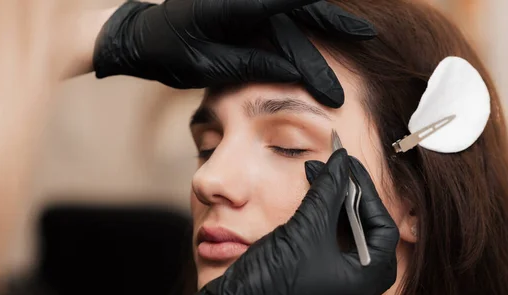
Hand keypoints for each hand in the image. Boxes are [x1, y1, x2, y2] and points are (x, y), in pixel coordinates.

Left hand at [92, 0, 374, 106]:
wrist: (145, 38)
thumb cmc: (169, 51)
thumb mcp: (209, 64)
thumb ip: (251, 64)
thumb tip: (292, 71)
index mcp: (231, 6)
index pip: (282, 1)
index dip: (321, 11)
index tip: (354, 22)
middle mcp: (242, 2)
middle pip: (297, 8)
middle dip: (332, 23)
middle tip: (366, 36)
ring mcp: (245, 6)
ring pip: (292, 17)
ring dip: (321, 32)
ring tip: (352, 44)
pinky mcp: (245, 14)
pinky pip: (280, 21)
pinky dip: (304, 32)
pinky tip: (325, 43)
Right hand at [167, 150, 398, 294]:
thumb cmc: (276, 275)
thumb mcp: (306, 227)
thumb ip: (328, 190)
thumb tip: (342, 160)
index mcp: (368, 281)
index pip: (383, 227)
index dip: (366, 193)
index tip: (348, 167)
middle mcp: (359, 290)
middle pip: (366, 233)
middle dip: (348, 198)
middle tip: (334, 170)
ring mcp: (338, 292)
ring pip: (345, 241)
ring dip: (333, 209)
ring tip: (318, 178)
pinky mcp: (318, 289)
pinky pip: (330, 251)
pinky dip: (322, 226)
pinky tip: (310, 203)